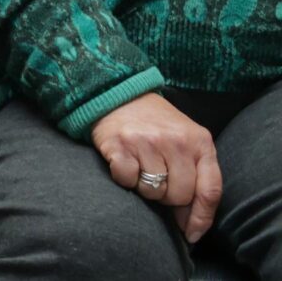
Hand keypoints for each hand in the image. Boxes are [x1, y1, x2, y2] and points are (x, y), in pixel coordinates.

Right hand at [95, 93, 223, 242]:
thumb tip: (190, 226)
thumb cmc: (157, 126)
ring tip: (142, 167)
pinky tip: (125, 162)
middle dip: (168, 197)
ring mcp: (147, 141)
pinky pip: (127, 181)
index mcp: (200, 142)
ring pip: (153, 192)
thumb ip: (196, 178)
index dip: (202, 217)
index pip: (210, 191)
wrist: (118, 94)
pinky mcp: (120, 144)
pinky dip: (124, 178)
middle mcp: (176, 141)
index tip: (191, 233)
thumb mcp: (186, 143)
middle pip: (180, 196)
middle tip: (158, 180)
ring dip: (145, 188)